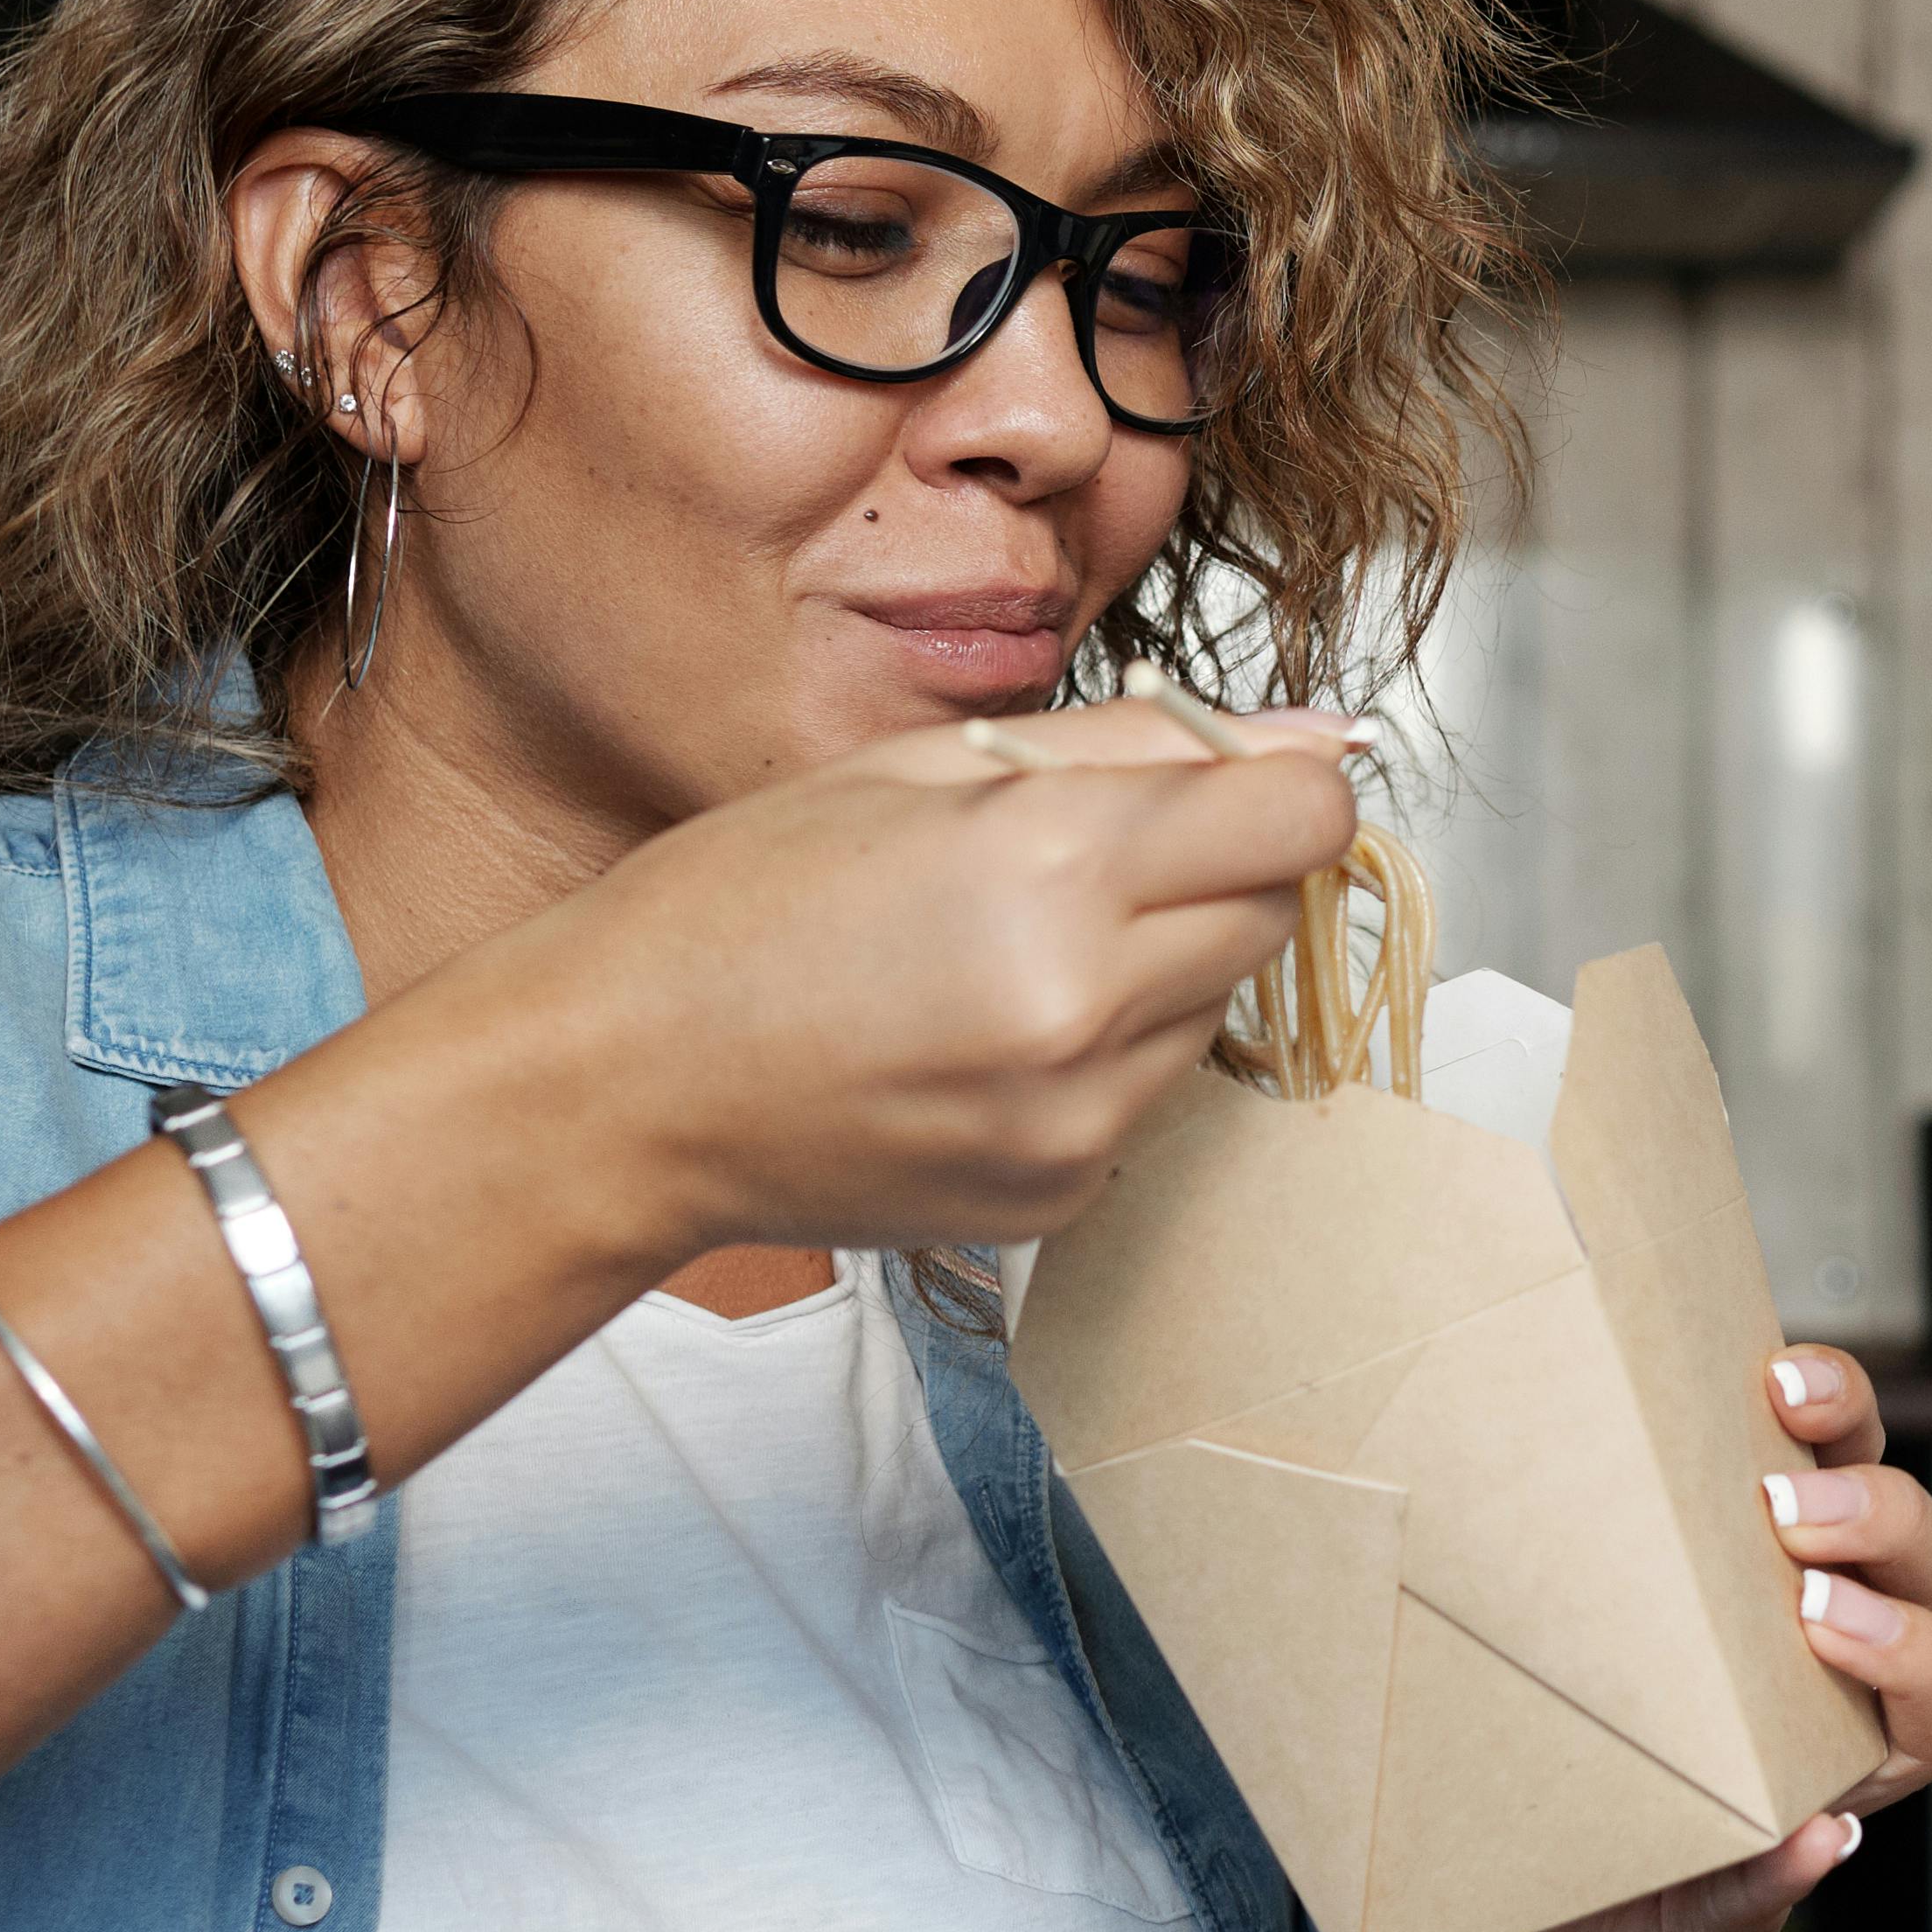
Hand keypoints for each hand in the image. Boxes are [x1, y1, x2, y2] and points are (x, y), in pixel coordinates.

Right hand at [514, 699, 1352, 1259]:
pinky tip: (977, 1035)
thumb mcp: (917, 770)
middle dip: (1212, 869)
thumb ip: (1133, 745)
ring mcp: (1077, 1118)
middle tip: (1082, 858)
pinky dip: (1099, 1056)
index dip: (1281, 785)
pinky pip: (1147, 1097)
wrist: (617, 1089)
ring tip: (1002, 951)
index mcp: (1052, 865)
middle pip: (1270, 912)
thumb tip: (1315, 737)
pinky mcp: (1060, 1194)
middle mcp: (1083, 1003)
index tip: (1236, 782)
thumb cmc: (733, 911)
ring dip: (1153, 966)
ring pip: (1213, 1007)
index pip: (1300, 818)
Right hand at [1440, 1344, 1931, 1931]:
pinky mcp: (1707, 1542)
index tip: (1820, 1624)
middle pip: (1920, 1575)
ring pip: (1866, 1486)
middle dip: (1879, 1526)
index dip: (1907, 1652)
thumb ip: (1744, 1903)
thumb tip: (1823, 1846)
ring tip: (1777, 1397)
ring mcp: (1776, 1597)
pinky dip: (1761, 1410)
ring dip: (1843, 1434)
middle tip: (1788, 1514)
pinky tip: (1727, 1367)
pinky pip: (1765, 1461)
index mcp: (1857, 1769)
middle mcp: (1838, 1676)